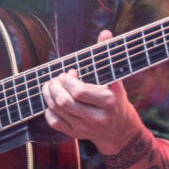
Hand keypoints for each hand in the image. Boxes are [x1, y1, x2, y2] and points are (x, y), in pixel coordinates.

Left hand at [42, 30, 143, 154]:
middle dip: (55, 86)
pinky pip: (54, 122)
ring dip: (49, 94)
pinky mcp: (76, 135)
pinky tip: (53, 101)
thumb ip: (108, 55)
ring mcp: (86, 128)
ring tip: (52, 85)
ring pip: (58, 110)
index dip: (69, 79)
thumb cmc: (115, 97)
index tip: (72, 71)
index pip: (80, 91)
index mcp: (109, 100)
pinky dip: (49, 109)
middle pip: (65, 101)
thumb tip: (105, 33)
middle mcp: (98, 116)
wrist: (120, 130)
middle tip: (57, 78)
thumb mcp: (115, 78)